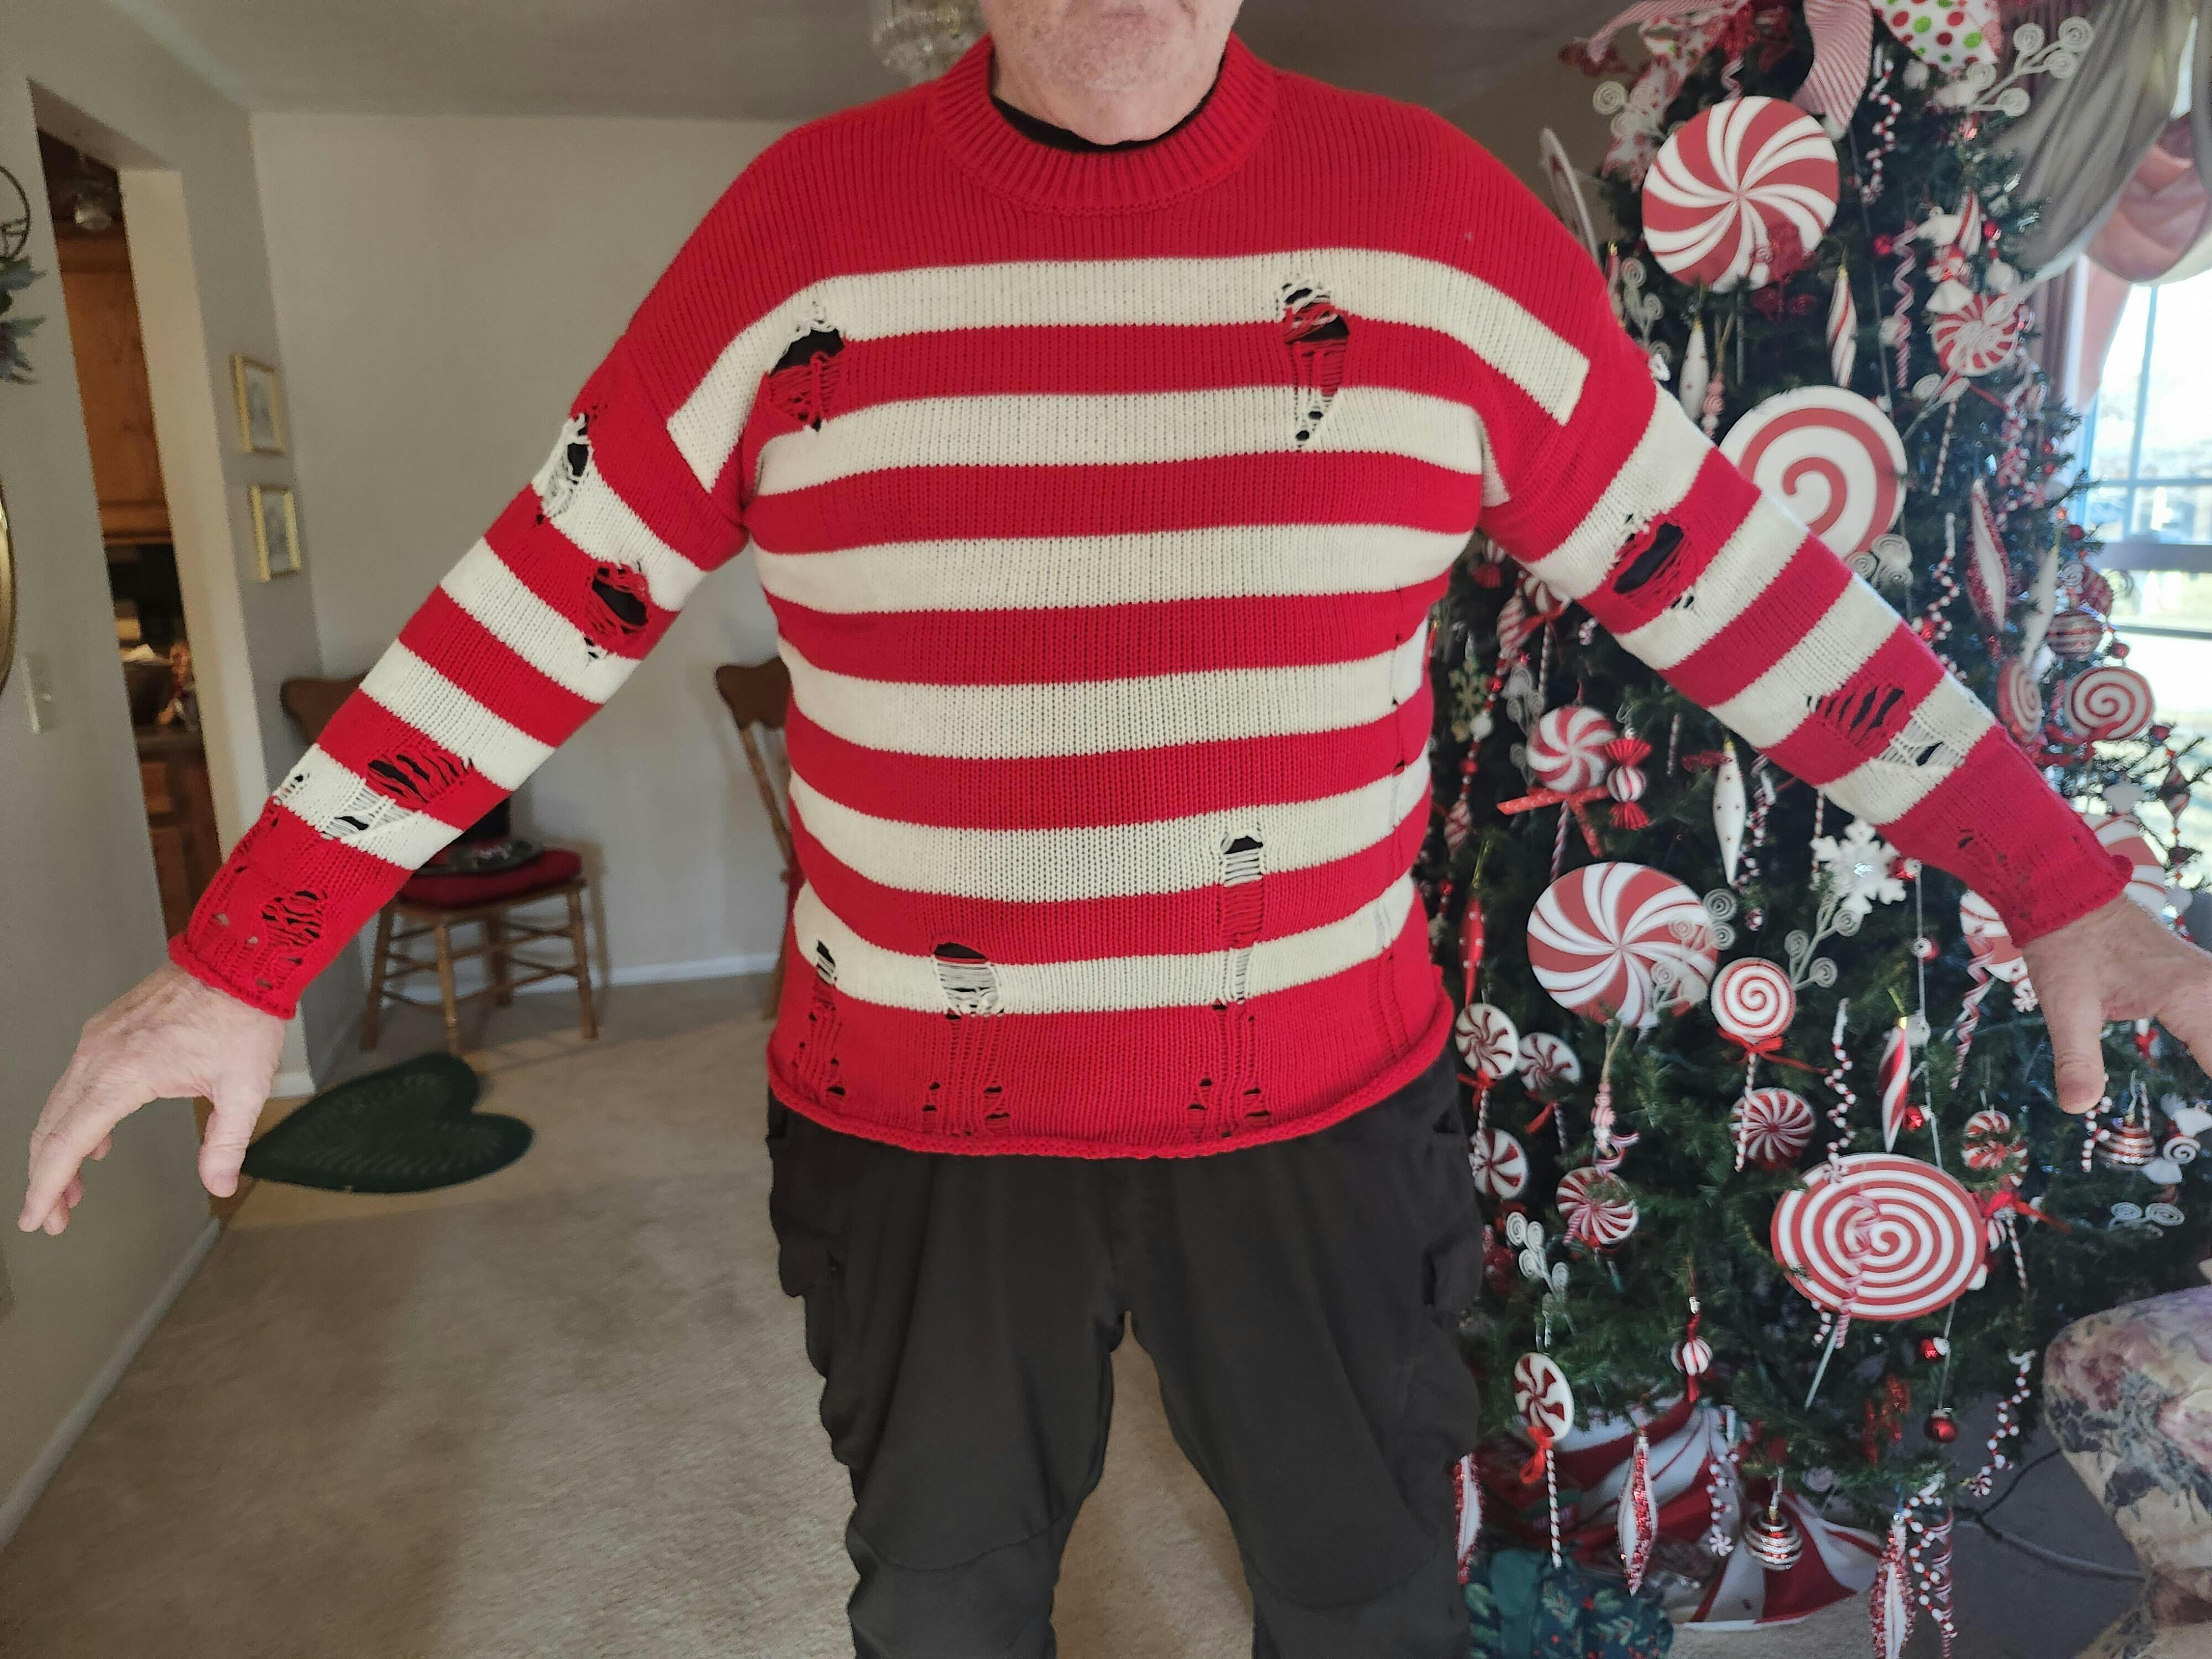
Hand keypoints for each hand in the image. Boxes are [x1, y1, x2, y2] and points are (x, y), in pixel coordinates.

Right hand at [20, 963, 284, 1235]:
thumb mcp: (244, 1088)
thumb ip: (226, 1143)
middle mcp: (100, 1054)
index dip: (46, 1187)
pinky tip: (96, 1140)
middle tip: (53, 1216)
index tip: (38, 1218)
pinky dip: (75, 1116)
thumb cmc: (242, 1014)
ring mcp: (99, 1039)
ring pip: (59, 1105)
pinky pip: (75, 1081)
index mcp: (124, 1073)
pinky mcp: (107, 1029)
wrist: (239, 959)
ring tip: (72, 1189)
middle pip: (52, 1129)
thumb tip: (220, 1184)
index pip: (68, 1144)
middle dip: (47, 1179)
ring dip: (58, 1150)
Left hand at [2020, 896, 2211, 1114]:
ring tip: (2210, 1095)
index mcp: (2189, 996)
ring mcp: (2208, 977)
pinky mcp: (2200, 976)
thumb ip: (2076, 1059)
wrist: (2067, 894)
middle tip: (2210, 1125)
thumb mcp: (2065, 1008)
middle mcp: (2210, 984)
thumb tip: (2077, 1107)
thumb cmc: (2065, 947)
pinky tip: (2208, 1057)